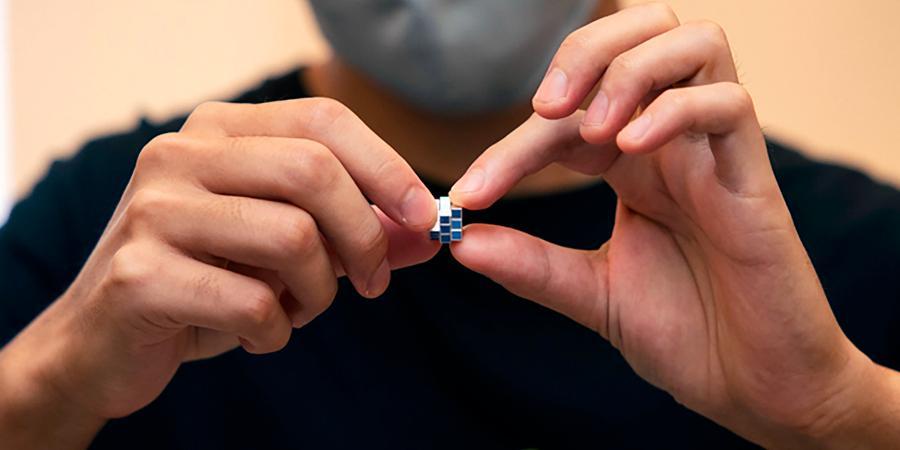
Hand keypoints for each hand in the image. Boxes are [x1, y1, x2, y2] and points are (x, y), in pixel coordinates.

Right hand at [0, 98, 438, 428]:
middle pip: (314, 171)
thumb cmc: (207, 282)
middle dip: (364, 236)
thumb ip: (355, 234)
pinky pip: (253, 302)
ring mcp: (154, 210)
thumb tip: (430, 236)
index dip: (387, 167)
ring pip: (293, 238)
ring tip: (300, 310)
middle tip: (371, 283)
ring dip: (319, 293)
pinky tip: (259, 334)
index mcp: (219, 129)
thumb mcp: (285, 248)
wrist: (103, 340)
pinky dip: (276, 332)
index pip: (324, 119)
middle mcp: (180, 154)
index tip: (425, 217)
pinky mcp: (139, 273)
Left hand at [450, 4, 896, 446]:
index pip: (565, 117)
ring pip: (693, 44)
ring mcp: (715, 153)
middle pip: (641, 33)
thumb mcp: (591, 294)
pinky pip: (728, 104)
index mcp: (630, 162)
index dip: (509, 147)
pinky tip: (633, 149)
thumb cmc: (685, 333)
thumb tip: (459, 242)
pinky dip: (675, 111)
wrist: (754, 386)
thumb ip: (530, 265)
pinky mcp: (754, 177)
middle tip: (545, 108)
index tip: (466, 197)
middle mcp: (671, 142)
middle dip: (584, 52)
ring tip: (594, 126)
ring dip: (630, 69)